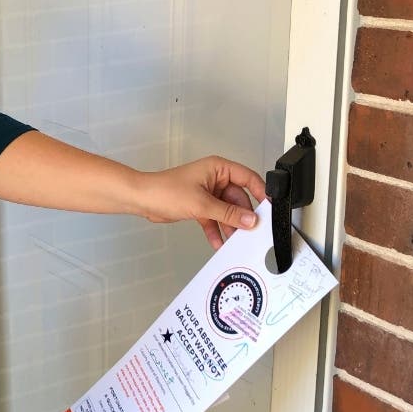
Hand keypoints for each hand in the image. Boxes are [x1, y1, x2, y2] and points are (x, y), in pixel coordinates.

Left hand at [134, 156, 265, 249]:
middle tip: (251, 233)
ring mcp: (207, 193)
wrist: (142, 200)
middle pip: (239, 199)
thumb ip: (228, 213)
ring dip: (230, 226)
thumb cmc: (165, 191)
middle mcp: (215, 179)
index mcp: (218, 168)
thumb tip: (250, 219)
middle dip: (243, 216)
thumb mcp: (202, 204)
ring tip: (236, 242)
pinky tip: (218, 242)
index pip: (248, 178)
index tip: (270, 209)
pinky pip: (214, 218)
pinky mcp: (200, 206)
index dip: (261, 193)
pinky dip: (216, 230)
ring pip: (227, 211)